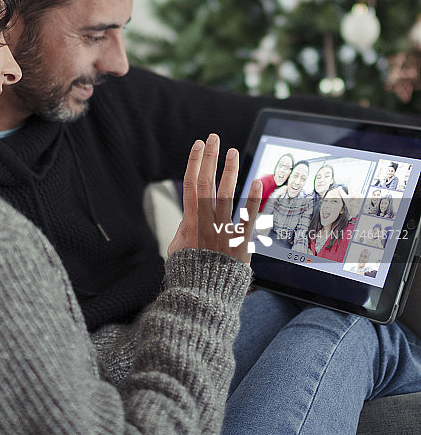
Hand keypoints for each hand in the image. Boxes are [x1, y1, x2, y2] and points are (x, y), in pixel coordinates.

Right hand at [168, 133, 261, 264]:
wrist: (204, 296)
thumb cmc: (189, 274)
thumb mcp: (176, 250)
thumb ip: (183, 231)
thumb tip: (187, 220)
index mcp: (190, 221)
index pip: (190, 184)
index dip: (194, 162)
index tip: (198, 145)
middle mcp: (207, 220)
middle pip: (207, 181)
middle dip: (210, 157)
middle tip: (214, 138)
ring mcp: (225, 228)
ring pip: (227, 192)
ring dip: (230, 169)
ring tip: (232, 151)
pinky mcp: (241, 240)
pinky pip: (249, 215)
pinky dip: (253, 198)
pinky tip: (257, 181)